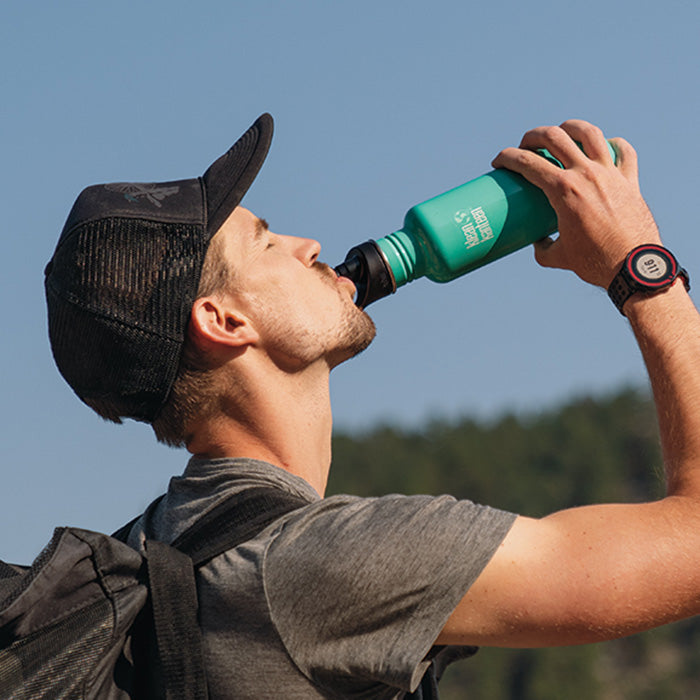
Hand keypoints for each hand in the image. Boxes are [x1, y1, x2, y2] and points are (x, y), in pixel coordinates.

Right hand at [492, 119, 661, 287]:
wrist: (633, 267)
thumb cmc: (594, 262)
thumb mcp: (558, 257)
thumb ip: (542, 248)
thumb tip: (537, 240)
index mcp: (564, 190)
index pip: (528, 162)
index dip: (507, 157)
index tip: (499, 162)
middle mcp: (587, 174)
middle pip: (554, 137)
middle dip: (533, 136)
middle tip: (525, 147)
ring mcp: (610, 173)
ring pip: (589, 133)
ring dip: (570, 128)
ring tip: (561, 134)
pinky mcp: (630, 180)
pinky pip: (623, 151)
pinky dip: (612, 145)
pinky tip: (604, 147)